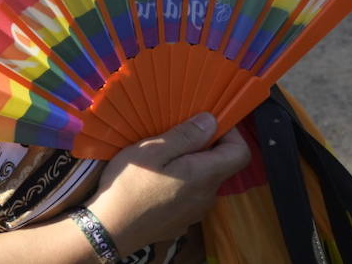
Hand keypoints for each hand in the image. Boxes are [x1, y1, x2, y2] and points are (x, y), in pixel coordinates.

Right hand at [87, 113, 249, 251]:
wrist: (111, 230)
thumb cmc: (130, 185)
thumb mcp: (152, 151)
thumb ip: (185, 136)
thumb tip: (212, 120)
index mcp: (205, 175)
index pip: (241, 153)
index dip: (230, 134)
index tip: (206, 122)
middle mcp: (208, 196)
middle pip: (220, 166)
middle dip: (203, 147)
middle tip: (173, 136)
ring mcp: (196, 212)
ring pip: (203, 181)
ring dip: (190, 166)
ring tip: (160, 159)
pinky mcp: (182, 221)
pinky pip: (190, 195)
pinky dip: (180, 183)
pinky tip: (155, 183)